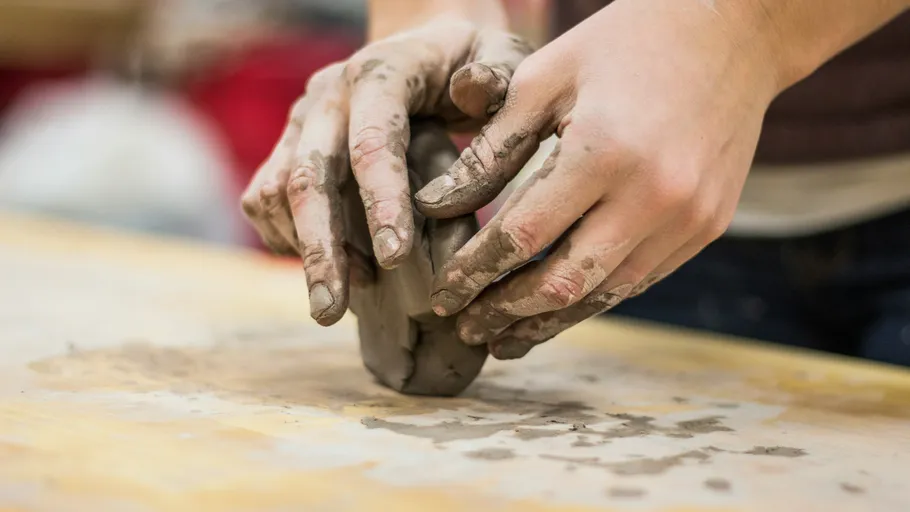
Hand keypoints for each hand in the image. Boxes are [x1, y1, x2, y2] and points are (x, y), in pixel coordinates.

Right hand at [240, 19, 531, 325]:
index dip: (381, 201)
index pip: (373, 141)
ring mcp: (300, 122)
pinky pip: (265, 199)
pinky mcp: (286, 146)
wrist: (423, 47)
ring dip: (304, 250)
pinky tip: (329, 268)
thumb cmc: (470, 61)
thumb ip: (496, 75)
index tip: (396, 260)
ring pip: (276, 192)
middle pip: (308, 175)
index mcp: (380, 74)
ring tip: (339, 301)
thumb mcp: (500, 54)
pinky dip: (287, 240)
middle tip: (330, 312)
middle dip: (321, 248)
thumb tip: (470, 92)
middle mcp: (328, 97)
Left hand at [416, 0, 781, 358]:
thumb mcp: (545, 78)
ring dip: (549, 321)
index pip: (522, 235)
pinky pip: (640, 279)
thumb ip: (491, 149)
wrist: (733, 31)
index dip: (474, 272)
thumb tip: (437, 206)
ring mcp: (689, 218)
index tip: (441, 294)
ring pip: (605, 294)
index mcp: (603, 151)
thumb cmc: (625, 43)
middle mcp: (654, 196)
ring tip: (505, 339)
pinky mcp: (707, 227)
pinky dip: (594, 297)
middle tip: (466, 328)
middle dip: (505, 313)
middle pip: (562, 282)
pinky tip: (559, 307)